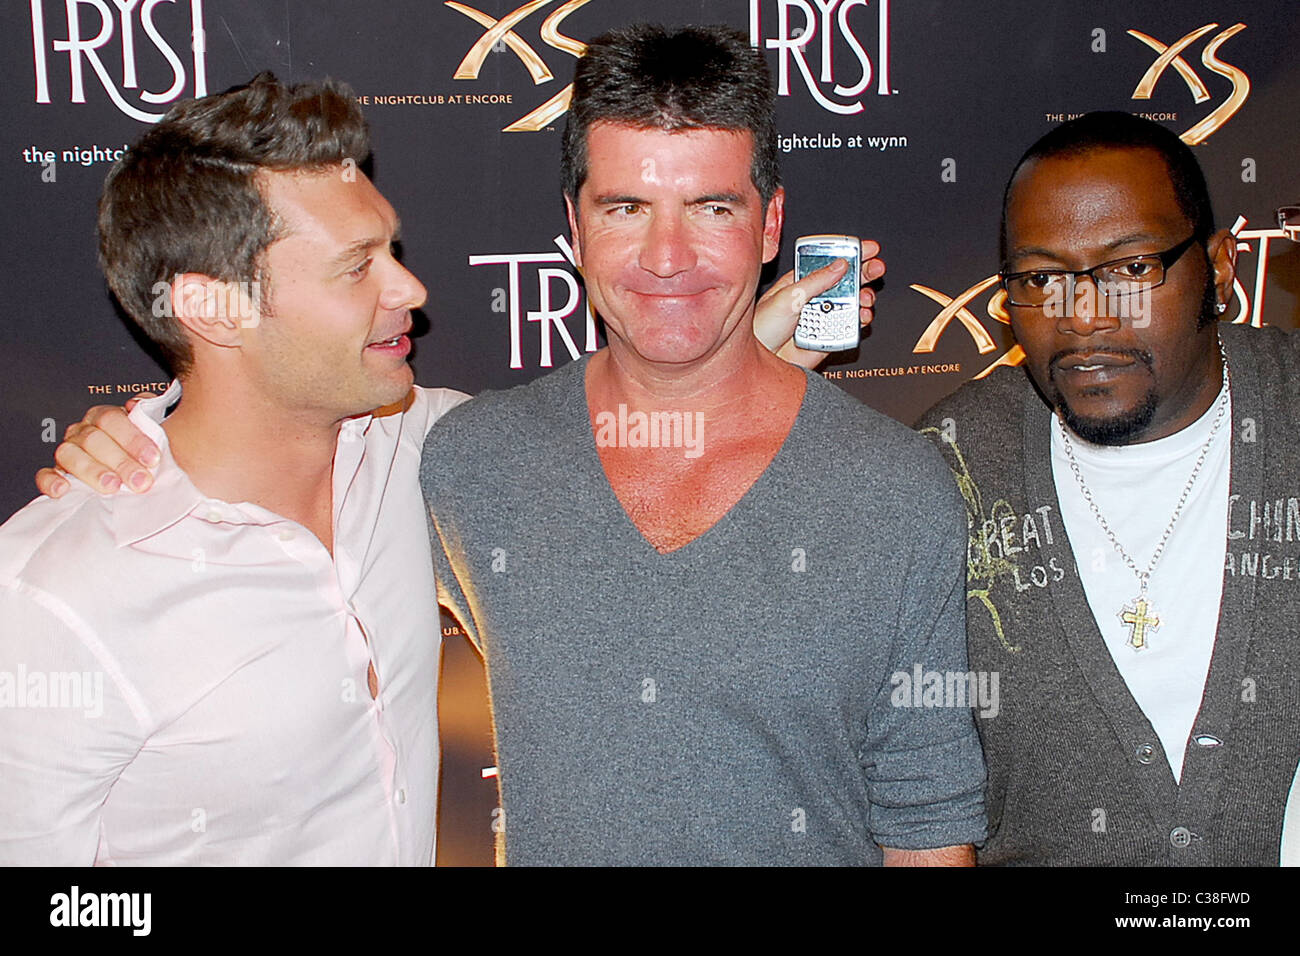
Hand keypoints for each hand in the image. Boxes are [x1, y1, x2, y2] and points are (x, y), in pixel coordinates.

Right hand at [35, 395, 160, 497]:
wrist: (134, 466)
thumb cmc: (143, 448)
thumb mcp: (152, 428)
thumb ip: (148, 412)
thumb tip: (136, 404)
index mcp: (104, 417)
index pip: (112, 420)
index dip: (133, 439)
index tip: (153, 459)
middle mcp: (83, 432)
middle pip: (94, 440)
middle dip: (120, 462)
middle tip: (140, 480)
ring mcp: (68, 452)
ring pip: (69, 455)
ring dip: (92, 472)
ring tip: (113, 487)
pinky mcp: (56, 474)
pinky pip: (45, 475)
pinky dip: (51, 481)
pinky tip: (64, 490)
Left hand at [754, 238, 884, 368]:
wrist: (760, 362)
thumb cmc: (760, 328)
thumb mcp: (787, 297)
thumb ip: (815, 281)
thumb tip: (840, 264)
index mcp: (801, 281)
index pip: (830, 262)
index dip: (851, 253)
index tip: (869, 248)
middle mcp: (815, 298)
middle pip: (847, 280)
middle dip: (865, 272)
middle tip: (877, 268)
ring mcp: (823, 317)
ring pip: (853, 304)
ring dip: (865, 298)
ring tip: (866, 298)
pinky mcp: (829, 337)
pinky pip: (850, 327)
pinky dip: (861, 322)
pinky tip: (862, 316)